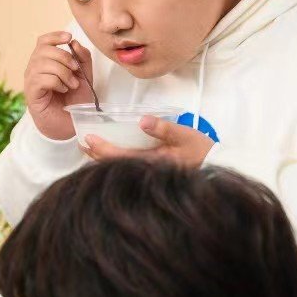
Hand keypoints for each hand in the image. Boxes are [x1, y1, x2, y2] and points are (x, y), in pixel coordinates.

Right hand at [22, 31, 93, 140]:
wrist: (69, 125)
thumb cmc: (74, 101)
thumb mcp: (84, 76)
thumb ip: (82, 58)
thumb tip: (74, 43)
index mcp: (45, 62)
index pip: (43, 41)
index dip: (55, 36)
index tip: (69, 38)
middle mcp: (34, 69)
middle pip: (43, 49)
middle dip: (64, 57)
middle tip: (75, 70)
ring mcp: (31, 81)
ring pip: (43, 63)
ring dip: (63, 72)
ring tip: (71, 84)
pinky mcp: (31, 93)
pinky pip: (42, 78)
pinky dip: (57, 82)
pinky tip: (62, 90)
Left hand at [81, 116, 213, 168]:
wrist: (215, 165)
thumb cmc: (200, 150)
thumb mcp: (186, 135)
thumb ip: (164, 128)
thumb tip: (143, 120)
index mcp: (152, 164)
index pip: (120, 158)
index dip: (102, 149)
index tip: (88, 139)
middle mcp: (145, 173)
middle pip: (113, 166)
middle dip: (95, 155)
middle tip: (81, 142)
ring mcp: (146, 176)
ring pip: (117, 169)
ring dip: (102, 159)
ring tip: (89, 147)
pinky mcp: (148, 175)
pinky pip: (125, 169)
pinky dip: (113, 161)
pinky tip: (106, 155)